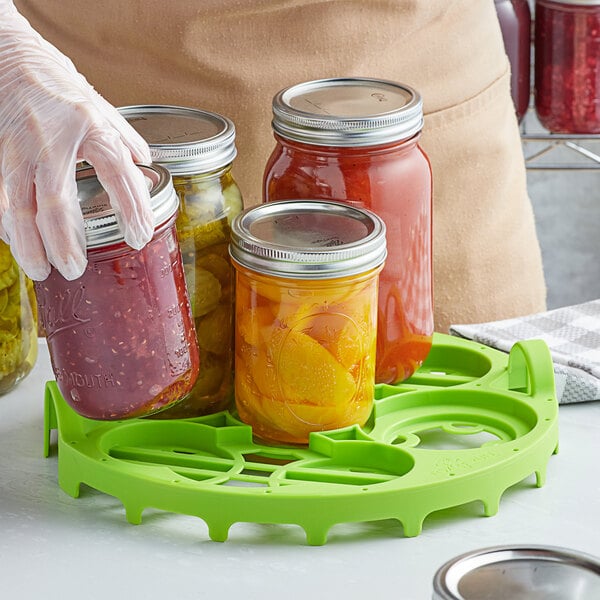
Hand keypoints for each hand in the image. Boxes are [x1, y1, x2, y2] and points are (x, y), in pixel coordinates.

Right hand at [0, 3, 153, 279]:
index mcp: (89, 127)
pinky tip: (14, 242)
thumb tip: (146, 165)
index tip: (139, 238)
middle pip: (56, 202)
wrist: (4, 51)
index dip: (132, 210)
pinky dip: (6, 224)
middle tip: (74, 270)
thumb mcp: (98, 103)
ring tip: (40, 270)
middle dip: (64, 242)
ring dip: (28, 243)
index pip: (118, 175)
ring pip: (17, 206)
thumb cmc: (54, 79)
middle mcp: (52, 141)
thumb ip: (123, 137)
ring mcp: (16, 148)